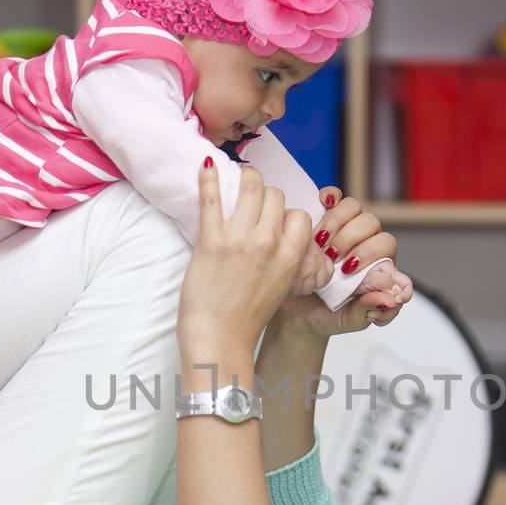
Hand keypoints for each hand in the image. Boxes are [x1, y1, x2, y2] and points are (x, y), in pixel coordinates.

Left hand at [178, 163, 309, 355]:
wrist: (219, 339)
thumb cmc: (246, 318)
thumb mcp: (281, 287)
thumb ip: (284, 258)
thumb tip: (278, 235)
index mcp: (291, 257)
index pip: (299, 215)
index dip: (287, 214)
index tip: (273, 217)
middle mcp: (269, 243)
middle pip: (275, 196)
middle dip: (264, 194)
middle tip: (251, 197)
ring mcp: (240, 240)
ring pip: (250, 186)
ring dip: (244, 177)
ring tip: (235, 177)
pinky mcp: (210, 240)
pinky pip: (211, 198)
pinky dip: (208, 177)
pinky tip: (206, 165)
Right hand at [270, 187, 413, 341]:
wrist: (292, 311)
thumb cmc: (325, 316)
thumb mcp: (348, 320)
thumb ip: (370, 311)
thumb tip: (390, 299)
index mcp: (378, 266)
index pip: (387, 245)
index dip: (370, 253)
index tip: (349, 270)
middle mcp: (365, 244)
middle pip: (371, 223)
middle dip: (350, 241)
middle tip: (331, 260)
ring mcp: (345, 229)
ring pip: (354, 207)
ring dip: (336, 223)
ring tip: (319, 245)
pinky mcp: (324, 217)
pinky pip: (335, 196)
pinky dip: (329, 197)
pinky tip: (321, 206)